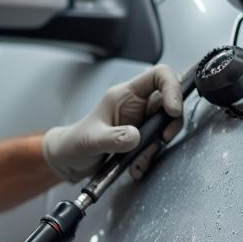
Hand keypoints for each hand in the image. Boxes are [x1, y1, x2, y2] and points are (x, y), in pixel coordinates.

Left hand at [41, 64, 183, 181]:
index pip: (158, 75)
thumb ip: (113, 138)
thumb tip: (136, 137)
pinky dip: (150, 157)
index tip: (173, 110)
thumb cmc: (75, 142)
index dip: (172, 88)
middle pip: (170, 101)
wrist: (69, 160)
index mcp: (125, 95)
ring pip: (165, 126)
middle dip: (171, 122)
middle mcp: (136, 105)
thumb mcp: (91, 141)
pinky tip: (135, 166)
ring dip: (158, 145)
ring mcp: (140, 122)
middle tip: (163, 138)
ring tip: (140, 159)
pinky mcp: (141, 139)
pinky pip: (156, 145)